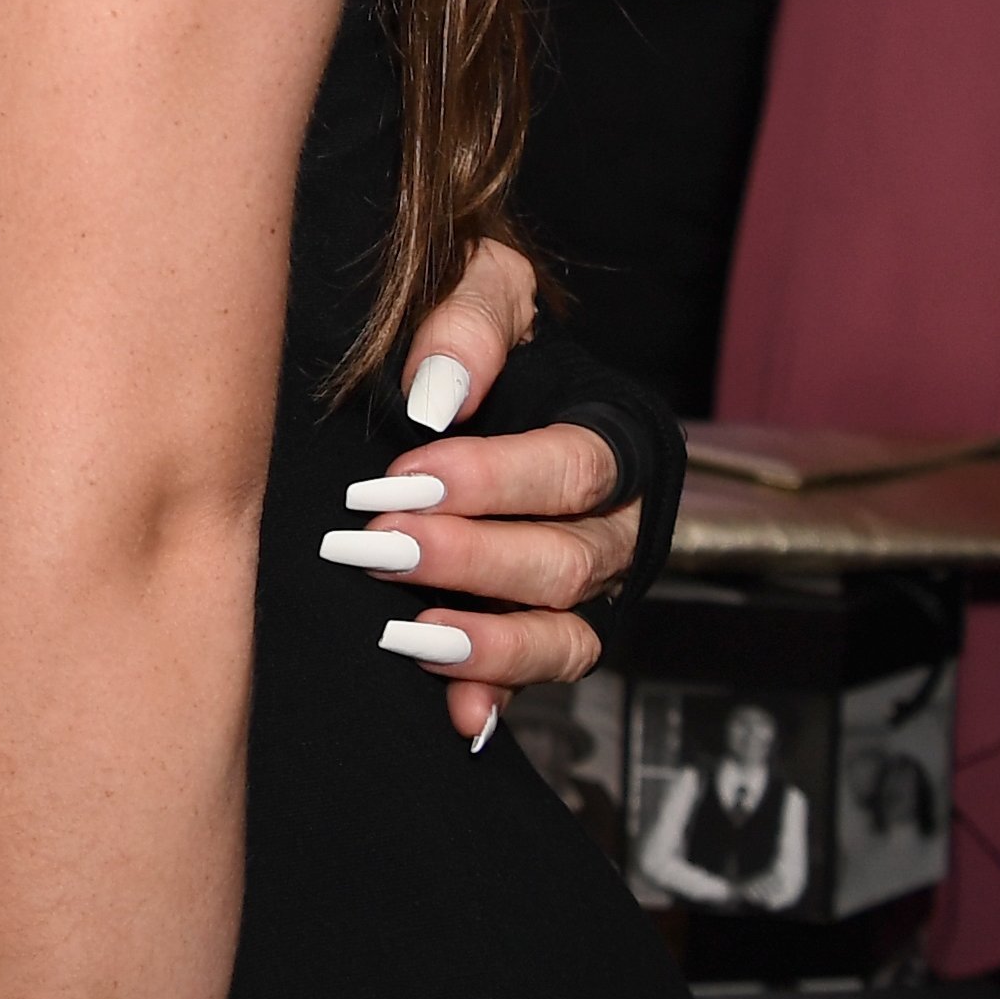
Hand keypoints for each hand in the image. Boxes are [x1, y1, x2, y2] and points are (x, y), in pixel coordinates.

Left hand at [345, 237, 647, 741]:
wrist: (444, 376)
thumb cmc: (469, 324)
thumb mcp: (477, 286)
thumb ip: (467, 322)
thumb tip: (437, 396)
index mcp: (612, 433)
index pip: (577, 468)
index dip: (498, 480)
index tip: (408, 479)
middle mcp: (615, 521)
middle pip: (569, 559)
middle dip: (474, 558)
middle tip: (383, 547)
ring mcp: (584, 587)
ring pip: (564, 633)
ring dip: (487, 639)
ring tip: (408, 633)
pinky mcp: (544, 632)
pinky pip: (536, 680)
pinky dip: (494, 696)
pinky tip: (457, 713)